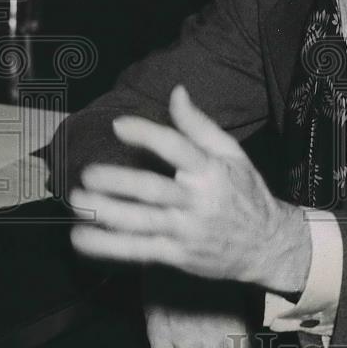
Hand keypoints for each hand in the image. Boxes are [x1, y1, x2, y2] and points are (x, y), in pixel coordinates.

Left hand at [69, 86, 310, 294]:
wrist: (267, 245)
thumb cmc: (246, 194)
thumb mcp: (232, 154)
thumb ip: (199, 125)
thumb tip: (176, 91)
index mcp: (212, 171)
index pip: (177, 148)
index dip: (147, 135)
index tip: (119, 125)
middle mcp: (198, 201)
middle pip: (154, 190)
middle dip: (118, 183)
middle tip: (88, 174)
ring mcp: (187, 231)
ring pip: (142, 222)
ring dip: (107, 213)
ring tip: (79, 202)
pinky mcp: (178, 256)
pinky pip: (139, 251)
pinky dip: (109, 246)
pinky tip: (82, 238)